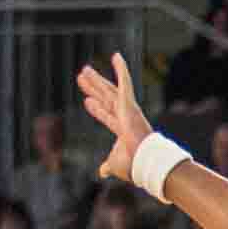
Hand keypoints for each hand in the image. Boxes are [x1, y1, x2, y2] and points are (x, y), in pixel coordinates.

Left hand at [75, 54, 154, 182]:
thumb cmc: (133, 164)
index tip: (88, 102)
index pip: (106, 116)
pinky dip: (121, 69)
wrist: (144, 160)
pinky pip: (125, 81)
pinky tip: (115, 56)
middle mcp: (124, 117)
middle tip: (83, 78)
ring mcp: (127, 109)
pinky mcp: (129, 102)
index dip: (97, 109)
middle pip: (105, 99)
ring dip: (96, 80)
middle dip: (94, 89)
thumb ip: (108, 166)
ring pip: (109, 89)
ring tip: (84, 70)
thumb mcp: (115, 164)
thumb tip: (102, 173)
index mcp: (121, 130)